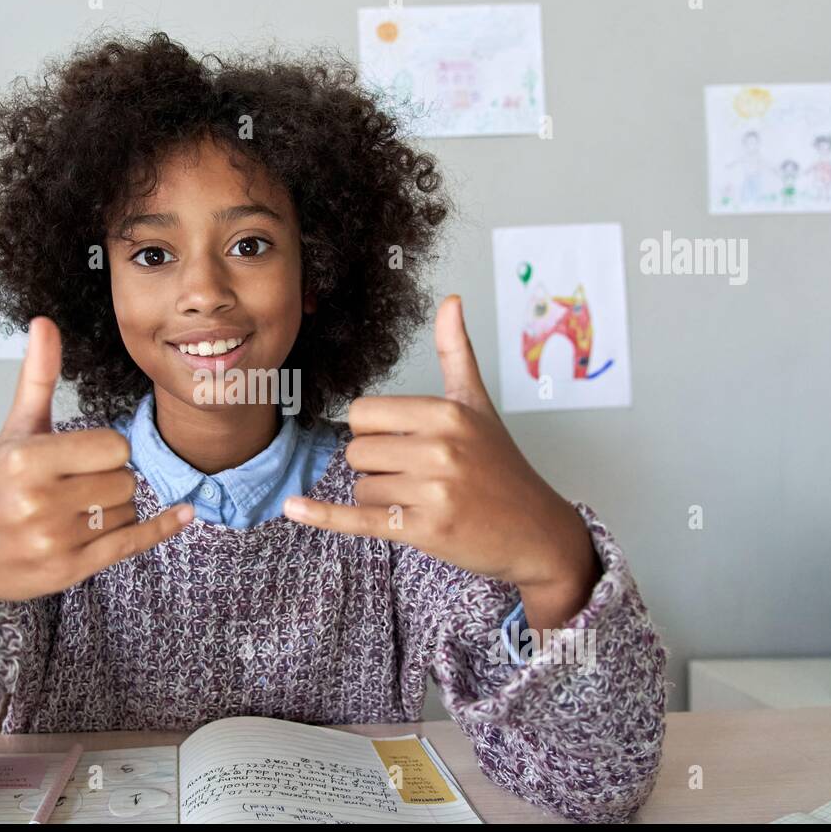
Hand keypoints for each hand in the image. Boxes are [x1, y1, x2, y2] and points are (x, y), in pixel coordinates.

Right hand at [0, 316, 194, 616]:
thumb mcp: (13, 430)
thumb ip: (37, 378)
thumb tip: (44, 322)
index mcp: (26, 460)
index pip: (113, 446)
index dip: (106, 450)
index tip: (83, 457)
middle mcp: (38, 502)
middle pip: (125, 479)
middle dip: (109, 479)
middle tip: (75, 487)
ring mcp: (54, 541)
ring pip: (127, 510)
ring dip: (113, 508)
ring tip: (74, 512)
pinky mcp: (68, 572)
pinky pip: (131, 543)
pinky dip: (162, 528)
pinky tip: (184, 514)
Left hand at [282, 295, 598, 627]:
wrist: (537, 531)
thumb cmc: (502, 466)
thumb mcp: (478, 403)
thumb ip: (456, 352)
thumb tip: (449, 300)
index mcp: (446, 413)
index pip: (363, 413)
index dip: (372, 431)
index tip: (400, 443)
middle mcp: (440, 449)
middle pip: (357, 452)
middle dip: (375, 466)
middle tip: (415, 477)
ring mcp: (433, 492)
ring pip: (362, 488)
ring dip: (381, 499)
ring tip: (423, 500)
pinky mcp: (425, 530)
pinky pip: (358, 519)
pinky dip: (323, 516)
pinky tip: (293, 508)